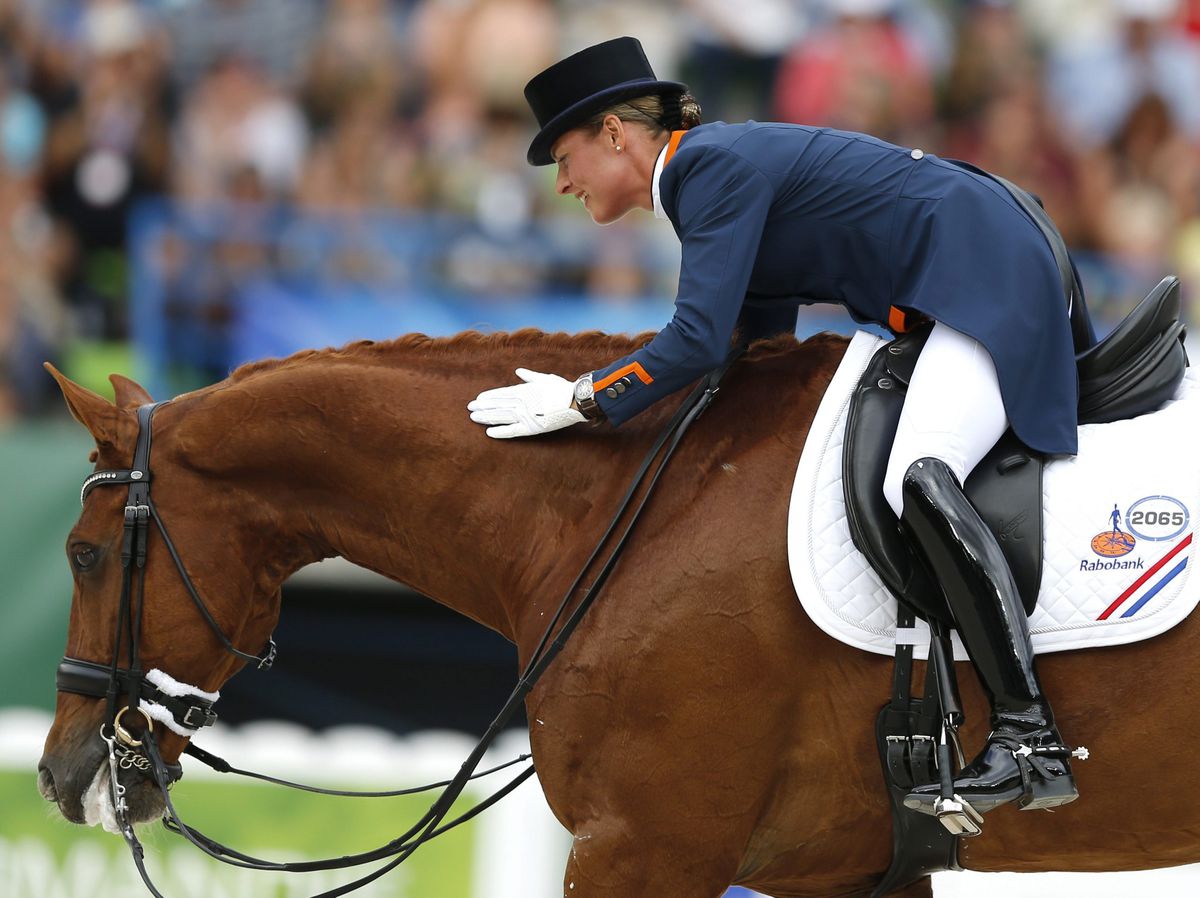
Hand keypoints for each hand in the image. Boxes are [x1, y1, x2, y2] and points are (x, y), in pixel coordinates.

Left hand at [467, 368, 585, 438]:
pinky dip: (500, 431)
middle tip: (469, 408)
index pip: (501, 393)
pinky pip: (512, 431)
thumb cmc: (562, 388)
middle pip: (497, 404)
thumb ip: (529, 376)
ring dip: (486, 417)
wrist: (575, 400)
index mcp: (523, 390)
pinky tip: (489, 432)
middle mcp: (520, 402)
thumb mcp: (544, 378)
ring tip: (473, 418)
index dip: (488, 396)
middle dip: (482, 406)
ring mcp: (524, 416)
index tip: (478, 398)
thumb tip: (519, 371)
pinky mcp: (531, 428)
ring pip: (500, 416)